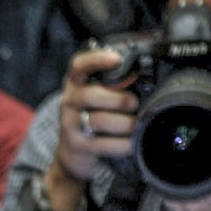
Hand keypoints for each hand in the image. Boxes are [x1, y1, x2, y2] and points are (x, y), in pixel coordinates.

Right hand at [56, 47, 139, 185]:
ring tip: (134, 124)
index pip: (79, 65)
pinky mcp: (77, 146)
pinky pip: (103, 144)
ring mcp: (70, 124)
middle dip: (118, 100)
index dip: (96, 60)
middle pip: (90, 96)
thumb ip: (116, 84)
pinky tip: (130, 142)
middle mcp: (69, 101)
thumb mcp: (100, 95)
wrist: (74, 151)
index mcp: (76, 83)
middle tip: (134, 104)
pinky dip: (121, 144)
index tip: (116, 59)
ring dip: (124, 123)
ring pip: (98, 121)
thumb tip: (141, 77)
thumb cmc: (94, 116)